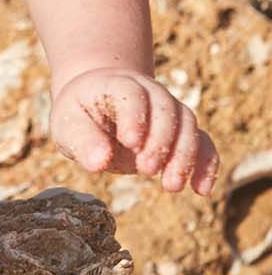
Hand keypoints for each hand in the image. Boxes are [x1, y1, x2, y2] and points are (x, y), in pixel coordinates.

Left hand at [49, 68, 219, 195]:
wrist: (98, 103)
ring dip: (184, 156)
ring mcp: (169, 109)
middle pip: (166, 109)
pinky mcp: (181, 131)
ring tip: (170, 186)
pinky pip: (203, 142)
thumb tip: (98, 163)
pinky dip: (206, 163)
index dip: (135, 117)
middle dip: (160, 141)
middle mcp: (149, 92)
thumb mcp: (68, 124)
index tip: (130, 143)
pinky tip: (201, 190)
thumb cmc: (80, 115)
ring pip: (188, 125)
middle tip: (146, 170)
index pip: (132, 95)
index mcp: (117, 84)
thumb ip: (82, 141)